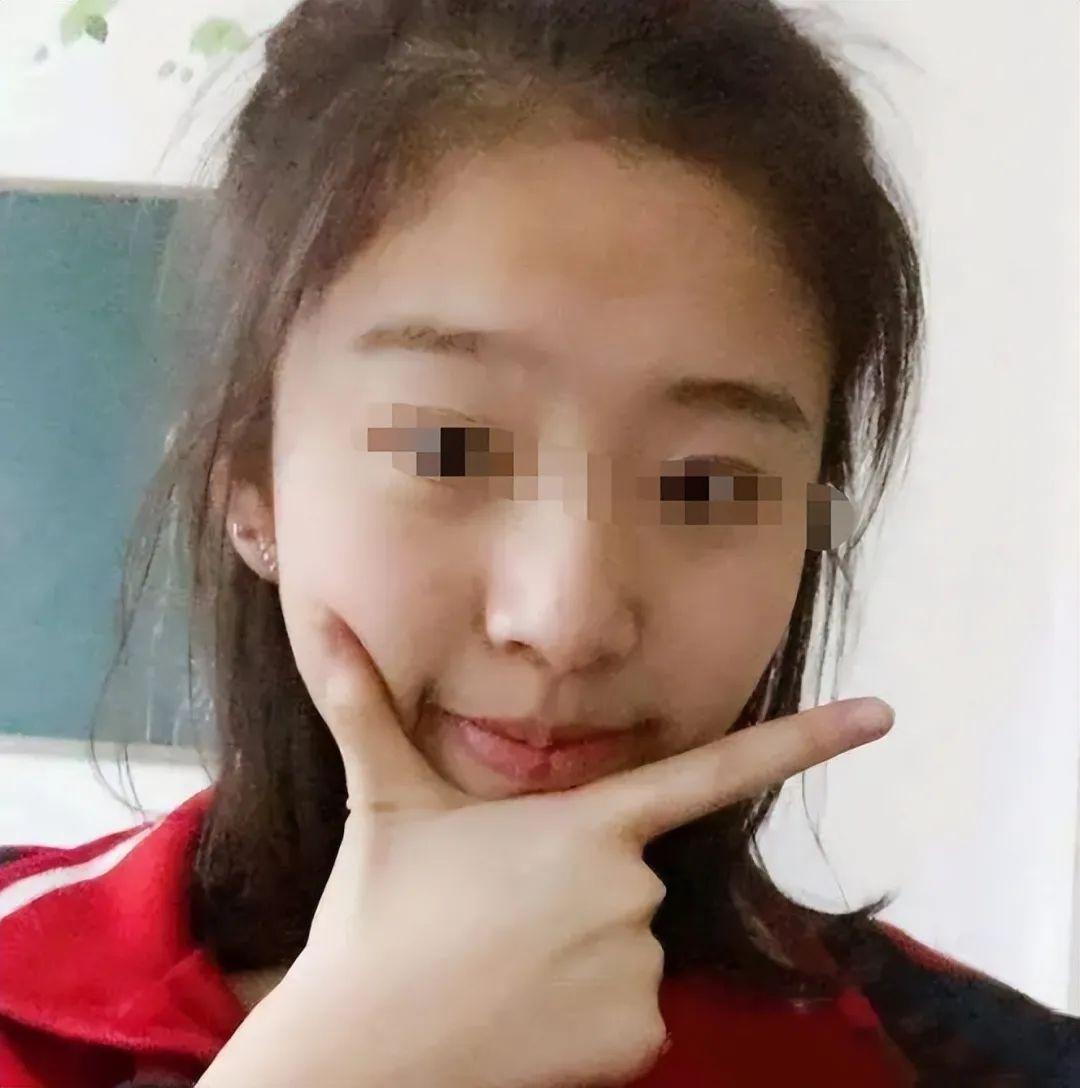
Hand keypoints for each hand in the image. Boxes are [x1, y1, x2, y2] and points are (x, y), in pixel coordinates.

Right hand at [203, 605, 892, 1087]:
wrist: (363, 1051)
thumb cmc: (379, 915)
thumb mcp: (382, 801)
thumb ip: (361, 705)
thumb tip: (320, 624)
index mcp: (584, 824)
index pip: (713, 771)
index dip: (805, 740)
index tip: (883, 715)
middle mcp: (628, 891)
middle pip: (634, 872)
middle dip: (578, 884)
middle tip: (497, 912)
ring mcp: (637, 970)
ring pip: (630, 941)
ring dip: (580, 948)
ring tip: (504, 965)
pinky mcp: (638, 1039)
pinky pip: (632, 1009)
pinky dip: (590, 1011)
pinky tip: (527, 1015)